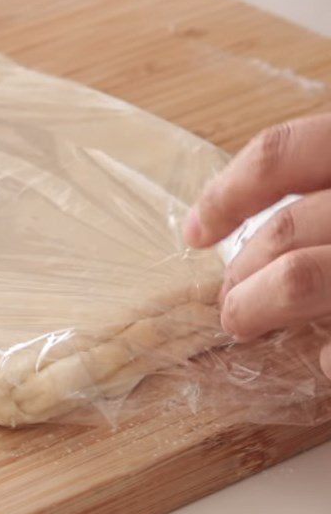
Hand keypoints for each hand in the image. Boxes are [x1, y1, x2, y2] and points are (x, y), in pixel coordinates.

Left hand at [184, 114, 330, 376]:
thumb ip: (321, 193)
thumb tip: (253, 240)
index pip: (283, 153)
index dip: (228, 193)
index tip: (195, 233)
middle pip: (287, 227)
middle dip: (243, 269)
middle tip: (227, 299)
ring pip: (303, 280)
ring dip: (260, 307)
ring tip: (242, 322)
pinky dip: (328, 354)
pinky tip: (323, 360)